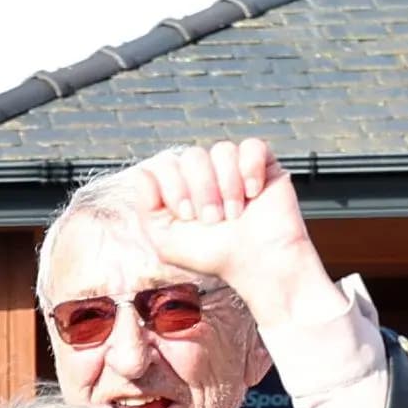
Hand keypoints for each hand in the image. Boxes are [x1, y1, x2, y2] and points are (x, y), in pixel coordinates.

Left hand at [121, 139, 336, 331]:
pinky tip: (253, 192)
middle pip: (192, 156)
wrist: (258, 262)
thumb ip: (147, 208)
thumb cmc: (213, 255)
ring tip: (235, 212)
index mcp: (181, 188)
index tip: (188, 215)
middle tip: (214, 218)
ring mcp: (234, 168)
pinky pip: (253, 145)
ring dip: (227, 184)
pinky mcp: (264, 165)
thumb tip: (143, 173)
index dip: (174, 187)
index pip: (166, 165)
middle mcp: (206, 175)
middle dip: (202, 189)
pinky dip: (251, 168)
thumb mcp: (166, 241)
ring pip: (222, 150)